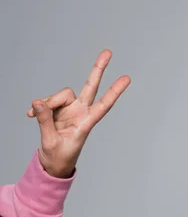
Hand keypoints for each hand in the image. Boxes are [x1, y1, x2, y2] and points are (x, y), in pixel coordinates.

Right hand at [27, 49, 130, 177]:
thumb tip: (38, 102)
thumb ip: (45, 121)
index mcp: (86, 123)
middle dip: (98, 69)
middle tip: (108, 52)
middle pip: (90, 87)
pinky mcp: (57, 110)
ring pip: (61, 94)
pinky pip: (48, 101)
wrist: (52, 164)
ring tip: (34, 115)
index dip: (114, 92)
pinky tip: (31, 114)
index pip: (103, 105)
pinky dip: (39, 107)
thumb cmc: (59, 157)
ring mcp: (69, 110)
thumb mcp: (51, 141)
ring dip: (48, 102)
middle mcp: (80, 112)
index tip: (126, 79)